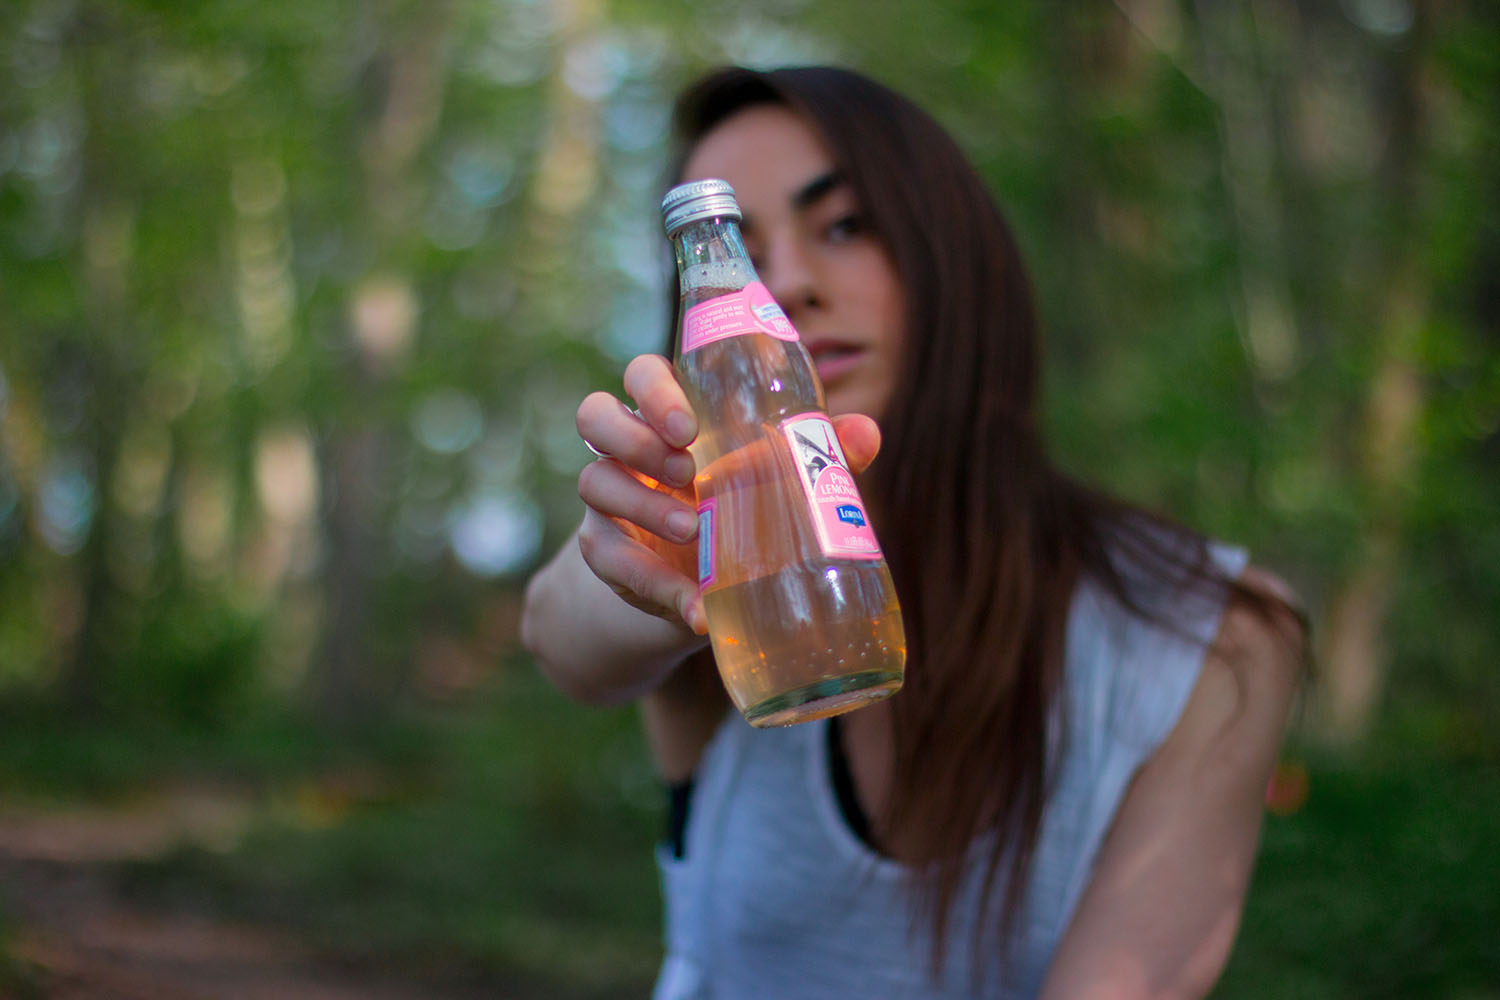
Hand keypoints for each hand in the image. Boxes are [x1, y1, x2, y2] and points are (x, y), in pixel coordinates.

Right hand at [574, 354, 881, 635]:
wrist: (699, 586)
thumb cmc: (741, 507)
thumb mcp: (776, 480)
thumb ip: (817, 452)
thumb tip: (866, 432)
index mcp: (669, 415)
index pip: (642, 376)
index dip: (654, 391)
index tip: (689, 427)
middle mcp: (629, 449)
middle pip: (596, 415)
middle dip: (634, 438)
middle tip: (687, 470)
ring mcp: (610, 499)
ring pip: (594, 483)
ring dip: (642, 505)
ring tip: (692, 529)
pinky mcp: (604, 553)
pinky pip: (610, 559)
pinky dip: (655, 585)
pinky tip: (693, 605)